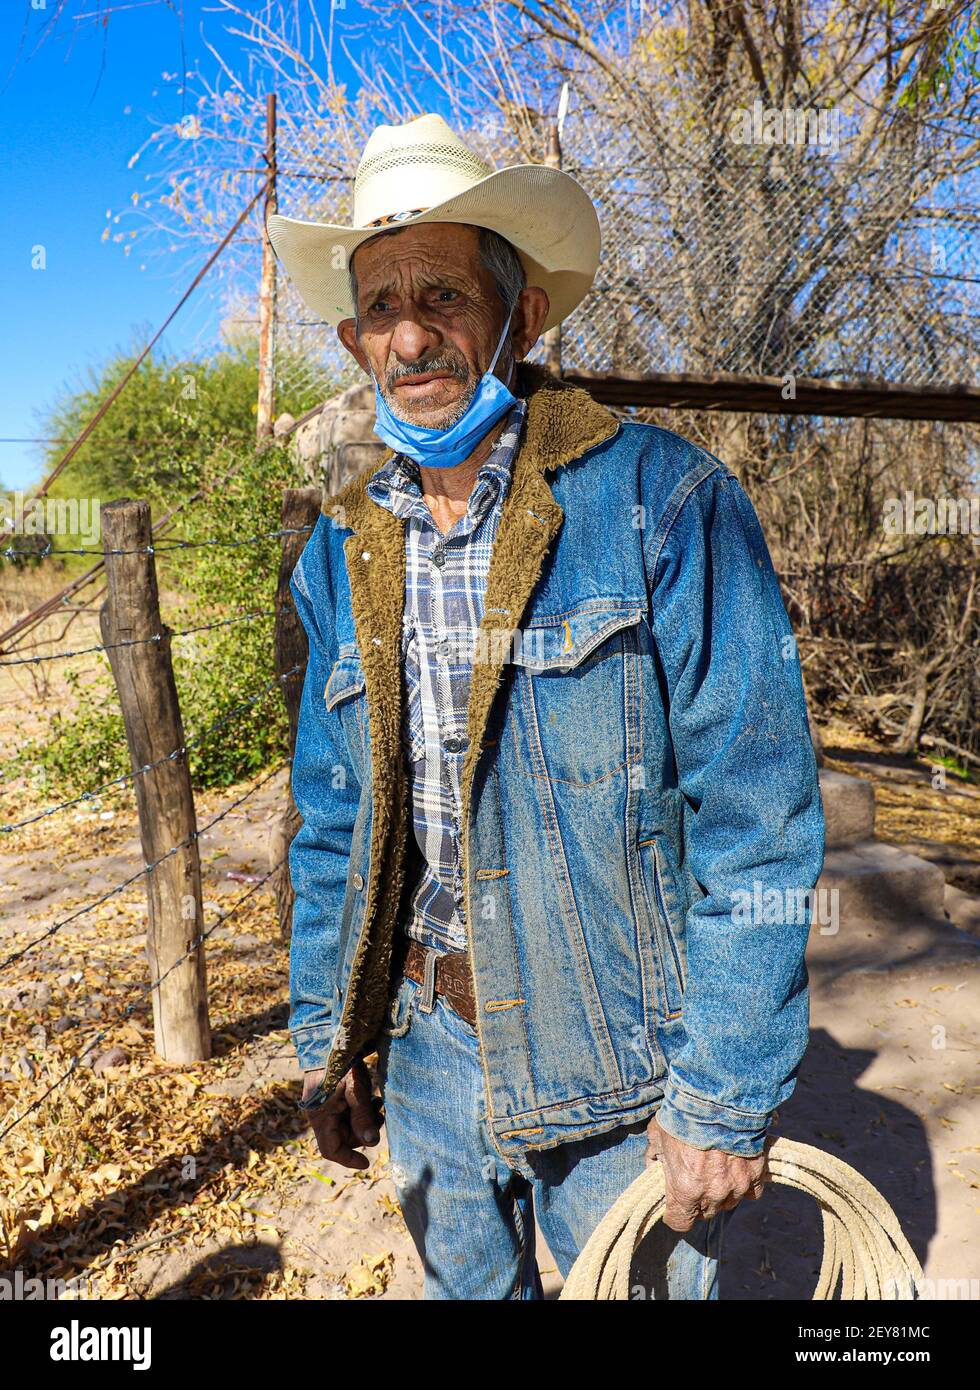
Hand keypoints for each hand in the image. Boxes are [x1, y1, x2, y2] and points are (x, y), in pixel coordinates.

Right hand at [303, 1059, 382, 1170]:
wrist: (328, 1037)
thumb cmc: (340, 1064)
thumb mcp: (355, 1090)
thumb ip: (363, 1116)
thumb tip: (372, 1144)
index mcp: (319, 1117)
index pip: (331, 1149)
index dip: (348, 1159)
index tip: (367, 1164)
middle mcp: (318, 1114)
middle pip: (343, 1136)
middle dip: (363, 1131)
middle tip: (379, 1114)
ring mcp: (323, 1105)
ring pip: (346, 1124)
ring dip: (363, 1119)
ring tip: (377, 1104)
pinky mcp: (329, 1096)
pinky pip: (345, 1112)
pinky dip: (359, 1109)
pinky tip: (370, 1097)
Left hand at [645, 1112, 769, 1231]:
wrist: (718, 1096)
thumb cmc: (684, 1116)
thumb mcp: (658, 1134)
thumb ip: (655, 1154)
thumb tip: (652, 1163)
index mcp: (685, 1189)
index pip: (680, 1222)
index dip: (674, 1214)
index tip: (672, 1205)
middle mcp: (712, 1194)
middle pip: (705, 1213)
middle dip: (697, 1202)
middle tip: (694, 1181)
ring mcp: (736, 1186)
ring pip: (728, 1203)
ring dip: (721, 1194)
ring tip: (716, 1172)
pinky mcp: (755, 1174)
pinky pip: (752, 1192)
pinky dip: (745, 1186)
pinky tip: (737, 1171)